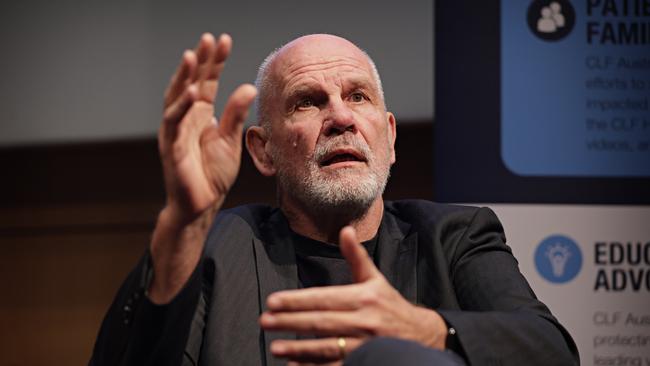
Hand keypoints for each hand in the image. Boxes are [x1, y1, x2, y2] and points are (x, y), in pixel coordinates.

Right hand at [159, 33, 255, 224]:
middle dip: (200, 61)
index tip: (224, 40)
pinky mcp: (170, 146)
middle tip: (209, 39)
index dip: (214, 62)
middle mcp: (185, 117)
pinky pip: (173, 123)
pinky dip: (181, 107)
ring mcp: (175, 130)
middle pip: (191, 82)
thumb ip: (236, 114)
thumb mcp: (231, 140)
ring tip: (193, 56)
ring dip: (183, 77)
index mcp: (200, 113)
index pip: (207, 81)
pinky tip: (191, 93)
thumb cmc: (213, 173)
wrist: (202, 203)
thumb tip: (249, 87)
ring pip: (176, 97)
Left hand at [260, 227, 447, 363]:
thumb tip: (345, 229)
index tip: (273, 301)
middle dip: (290, 323)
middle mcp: (364, 321)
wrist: (423, 336)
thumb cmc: (390, 305)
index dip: (297, 301)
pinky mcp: (366, 361)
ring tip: (274, 348)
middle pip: (321, 322)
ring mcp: (365, 345)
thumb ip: (356, 256)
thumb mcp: (375, 279)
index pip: (324, 299)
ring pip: (326, 347)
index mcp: (363, 297)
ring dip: (299, 349)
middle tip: (264, 322)